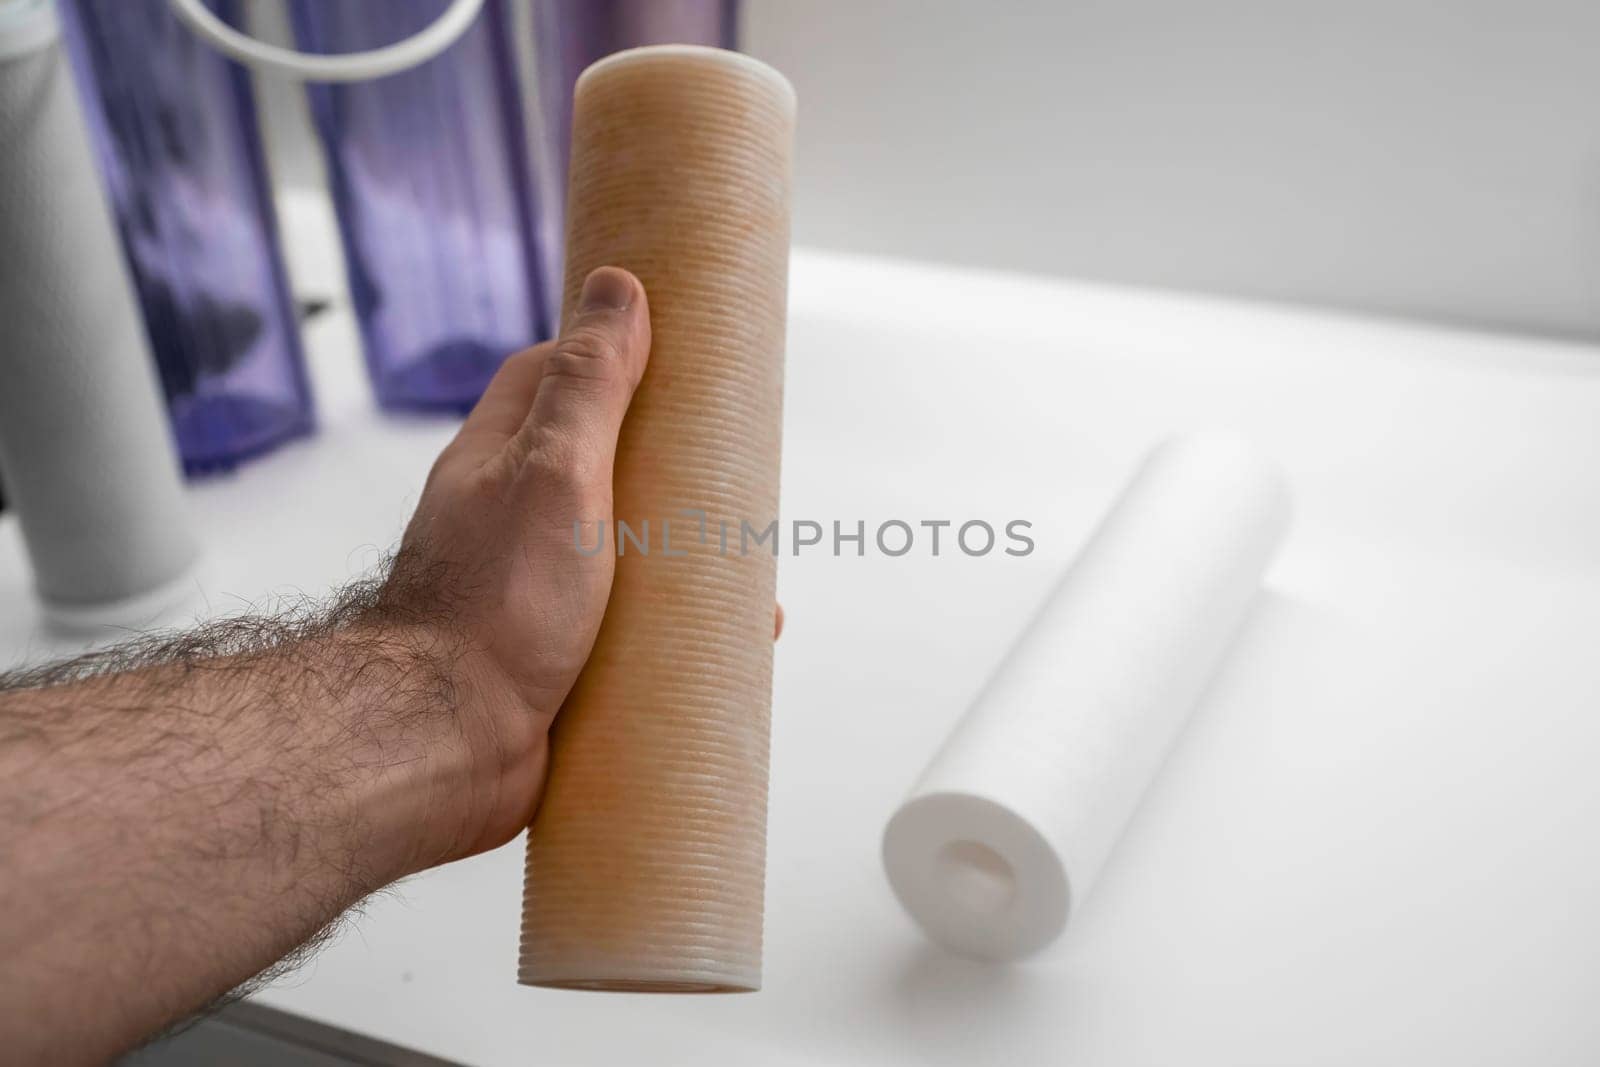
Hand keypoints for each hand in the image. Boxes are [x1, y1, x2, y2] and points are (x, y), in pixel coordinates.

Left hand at [381, 267, 782, 869]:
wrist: (445, 745)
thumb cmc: (491, 604)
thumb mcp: (555, 471)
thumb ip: (588, 384)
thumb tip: (618, 287)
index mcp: (503, 459)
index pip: (553, 376)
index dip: (614, 356)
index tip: (678, 353)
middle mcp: (515, 518)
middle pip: (602, 467)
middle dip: (669, 471)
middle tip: (734, 476)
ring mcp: (536, 591)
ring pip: (624, 555)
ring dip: (684, 560)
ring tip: (749, 571)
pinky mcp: (560, 660)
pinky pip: (632, 633)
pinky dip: (680, 633)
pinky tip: (726, 646)